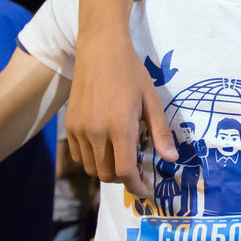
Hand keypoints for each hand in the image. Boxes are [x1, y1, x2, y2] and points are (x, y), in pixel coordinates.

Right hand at [65, 35, 176, 197]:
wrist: (100, 50)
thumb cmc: (131, 73)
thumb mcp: (152, 100)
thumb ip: (160, 132)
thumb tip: (171, 159)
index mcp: (120, 127)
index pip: (125, 171)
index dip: (136, 186)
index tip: (145, 190)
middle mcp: (96, 132)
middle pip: (107, 174)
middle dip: (123, 180)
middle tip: (136, 173)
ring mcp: (79, 129)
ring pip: (91, 168)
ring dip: (107, 171)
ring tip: (120, 160)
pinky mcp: (69, 125)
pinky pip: (79, 156)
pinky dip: (91, 160)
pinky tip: (104, 149)